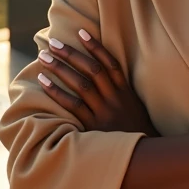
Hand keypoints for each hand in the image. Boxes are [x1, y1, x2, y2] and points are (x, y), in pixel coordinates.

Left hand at [37, 29, 157, 135]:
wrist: (145, 157)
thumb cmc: (135, 132)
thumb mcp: (133, 109)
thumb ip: (120, 93)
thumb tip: (103, 77)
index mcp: (126, 92)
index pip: (110, 63)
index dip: (96, 47)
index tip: (81, 32)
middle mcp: (115, 99)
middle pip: (92, 70)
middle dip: (72, 54)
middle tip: (54, 42)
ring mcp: (104, 112)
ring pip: (80, 84)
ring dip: (60, 68)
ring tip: (44, 57)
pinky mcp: (93, 127)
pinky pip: (72, 106)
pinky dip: (57, 92)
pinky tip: (43, 81)